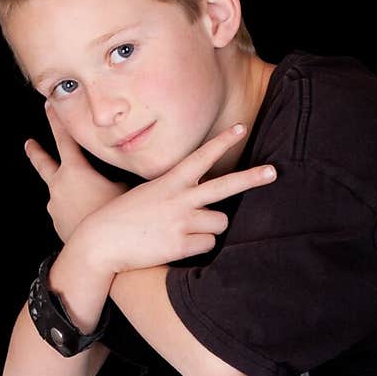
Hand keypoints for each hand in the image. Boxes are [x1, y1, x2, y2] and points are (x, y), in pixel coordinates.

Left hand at [24, 102, 128, 242]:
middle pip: (43, 163)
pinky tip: (87, 216)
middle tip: (29, 143)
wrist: (98, 252)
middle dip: (36, 152)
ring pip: (57, 192)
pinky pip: (64, 211)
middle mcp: (58, 187)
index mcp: (74, 171)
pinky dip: (73, 210)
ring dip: (66, 191)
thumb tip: (130, 167)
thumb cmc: (114, 217)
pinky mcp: (58, 224)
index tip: (49, 105)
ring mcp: (55, 207)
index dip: (56, 120)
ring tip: (83, 198)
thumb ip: (121, 175)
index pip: (64, 138)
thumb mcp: (126, 187)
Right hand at [70, 123, 276, 274]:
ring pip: (220, 223)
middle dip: (252, 178)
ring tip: (184, 231)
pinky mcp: (182, 245)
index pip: (202, 156)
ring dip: (208, 229)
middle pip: (225, 187)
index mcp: (171, 181)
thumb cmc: (124, 218)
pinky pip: (208, 246)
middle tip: (274, 173)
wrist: (101, 242)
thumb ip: (177, 193)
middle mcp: (180, 198)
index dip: (222, 141)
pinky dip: (197, 248)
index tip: (241, 127)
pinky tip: (176, 246)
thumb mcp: (149, 195)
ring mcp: (182, 221)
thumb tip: (203, 202)